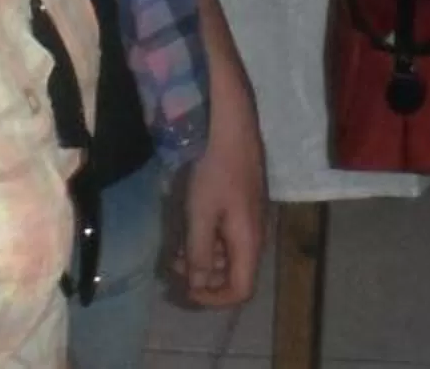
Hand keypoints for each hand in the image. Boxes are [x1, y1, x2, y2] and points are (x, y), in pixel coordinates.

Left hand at [171, 77, 267, 306]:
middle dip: (203, 278)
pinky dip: (208, 242)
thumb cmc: (215, 171)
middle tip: (173, 264)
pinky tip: (189, 228)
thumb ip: (198, 253)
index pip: (241, 291)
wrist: (232, 129)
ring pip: (230, 257)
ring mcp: (252, 221)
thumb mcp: (200, 215)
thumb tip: (197, 285)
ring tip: (176, 247)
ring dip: (203, 260)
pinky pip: (229, 238)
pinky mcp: (244, 208)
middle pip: (235, 276)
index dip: (213, 299)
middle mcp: (256, 236)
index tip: (185, 287)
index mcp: (249, 242)